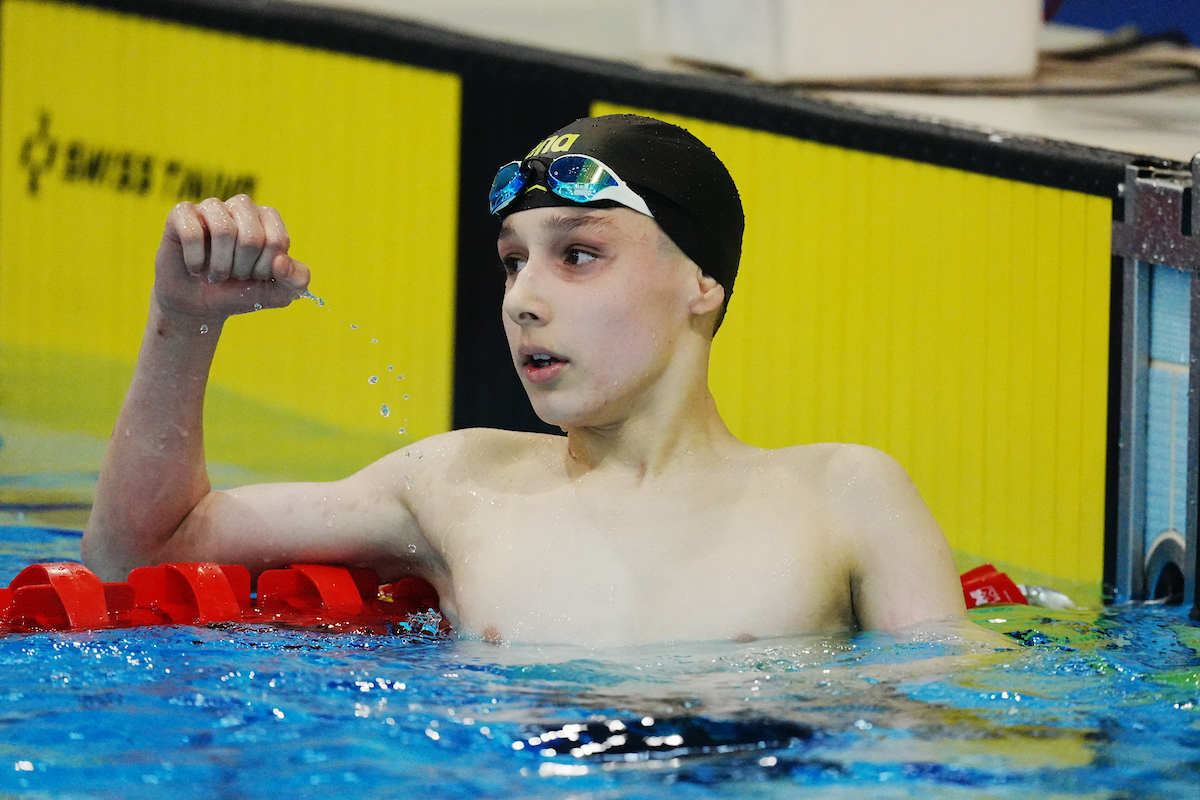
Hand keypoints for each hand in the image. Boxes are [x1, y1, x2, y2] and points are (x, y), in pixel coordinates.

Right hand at [154, 195, 310, 321]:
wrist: (199, 304)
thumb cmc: (240, 291)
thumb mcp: (277, 293)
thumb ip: (296, 281)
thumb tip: (282, 262)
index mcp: (269, 218)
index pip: (278, 241)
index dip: (266, 268)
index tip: (255, 276)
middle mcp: (242, 206)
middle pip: (252, 236)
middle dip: (243, 268)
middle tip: (234, 275)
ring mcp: (211, 207)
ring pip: (224, 230)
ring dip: (220, 266)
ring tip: (216, 273)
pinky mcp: (181, 214)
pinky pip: (192, 231)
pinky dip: (195, 260)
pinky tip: (195, 267)